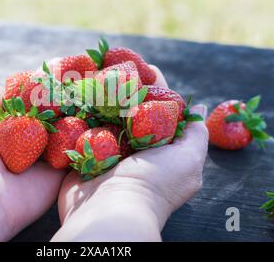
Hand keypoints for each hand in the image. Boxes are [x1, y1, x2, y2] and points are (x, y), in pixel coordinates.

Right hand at [52, 66, 207, 241]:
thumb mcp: (188, 160)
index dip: (153, 87)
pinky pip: (79, 127)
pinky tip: (73, 91)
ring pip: (102, 115)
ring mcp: (105, 149)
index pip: (158, 108)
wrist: (110, 210)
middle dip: (122, 86)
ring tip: (92, 69)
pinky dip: (77, 111)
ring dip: (97, 94)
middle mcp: (132, 146)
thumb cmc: (154, 184)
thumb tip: (199, 109)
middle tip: (113, 63)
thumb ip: (195, 134)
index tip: (145, 66)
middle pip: (127, 108)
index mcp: (157, 146)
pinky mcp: (82, 152)